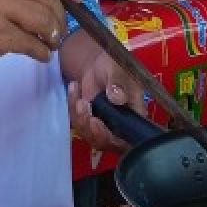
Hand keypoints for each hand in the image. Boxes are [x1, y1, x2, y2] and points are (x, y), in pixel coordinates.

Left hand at [64, 34, 147, 150]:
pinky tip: (74, 87)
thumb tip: (117, 98)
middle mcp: (120, 126)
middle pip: (106, 142)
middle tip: (82, 105)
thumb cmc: (116, 66)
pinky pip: (77, 122)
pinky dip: (71, 105)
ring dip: (79, 116)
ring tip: (77, 92)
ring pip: (89, 134)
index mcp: (135, 117)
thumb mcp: (118, 70)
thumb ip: (119, 83)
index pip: (129, 140)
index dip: (113, 140)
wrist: (100, 63)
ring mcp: (103, 125)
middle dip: (90, 129)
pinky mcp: (88, 121)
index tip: (96, 122)